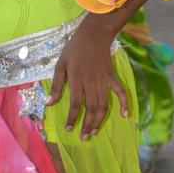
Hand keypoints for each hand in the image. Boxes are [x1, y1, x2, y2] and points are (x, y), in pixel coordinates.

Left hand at [46, 14, 127, 139]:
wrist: (94, 35)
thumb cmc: (74, 49)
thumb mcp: (60, 65)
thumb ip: (55, 85)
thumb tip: (49, 104)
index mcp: (77, 80)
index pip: (75, 104)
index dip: (72, 118)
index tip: (69, 129)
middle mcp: (91, 82)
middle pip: (91, 108)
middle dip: (87, 125)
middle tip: (84, 137)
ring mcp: (104, 80)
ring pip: (103, 104)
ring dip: (99, 120)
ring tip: (94, 132)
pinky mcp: (112, 77)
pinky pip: (120, 92)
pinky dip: (124, 103)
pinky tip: (125, 115)